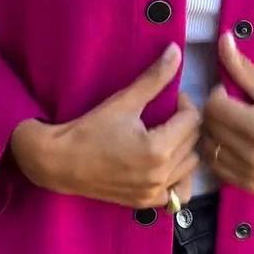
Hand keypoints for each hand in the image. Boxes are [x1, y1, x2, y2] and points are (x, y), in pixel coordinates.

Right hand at [10, 43, 199, 208]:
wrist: (59, 162)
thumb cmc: (90, 129)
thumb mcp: (123, 101)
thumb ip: (154, 78)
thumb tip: (177, 51)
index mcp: (159, 149)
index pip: (192, 120)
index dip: (183, 104)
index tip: (169, 99)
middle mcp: (161, 174)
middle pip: (193, 142)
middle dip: (183, 124)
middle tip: (165, 115)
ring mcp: (154, 192)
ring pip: (190, 165)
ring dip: (183, 148)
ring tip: (164, 136)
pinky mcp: (146, 202)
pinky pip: (177, 193)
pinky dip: (176, 177)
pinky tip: (163, 165)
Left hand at [199, 31, 253, 191]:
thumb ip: (243, 68)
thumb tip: (223, 39)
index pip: (214, 107)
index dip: (217, 95)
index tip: (229, 92)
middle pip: (209, 128)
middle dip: (214, 113)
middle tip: (227, 106)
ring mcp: (252, 175)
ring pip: (209, 149)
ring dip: (213, 134)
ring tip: (229, 124)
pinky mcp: (251, 186)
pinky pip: (218, 169)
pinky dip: (219, 155)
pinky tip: (232, 144)